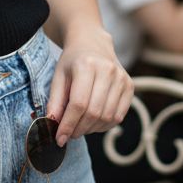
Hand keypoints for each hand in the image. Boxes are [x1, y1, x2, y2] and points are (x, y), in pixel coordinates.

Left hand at [46, 25, 131, 144]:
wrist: (92, 43)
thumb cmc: (72, 61)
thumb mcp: (58, 76)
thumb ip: (55, 101)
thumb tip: (52, 124)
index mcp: (87, 65)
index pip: (78, 103)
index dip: (68, 124)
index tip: (59, 138)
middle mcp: (108, 71)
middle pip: (94, 112)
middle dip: (79, 129)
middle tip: (68, 134)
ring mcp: (122, 78)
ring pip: (107, 117)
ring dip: (91, 129)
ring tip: (79, 127)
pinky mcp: (130, 86)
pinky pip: (118, 116)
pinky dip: (104, 125)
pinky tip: (93, 122)